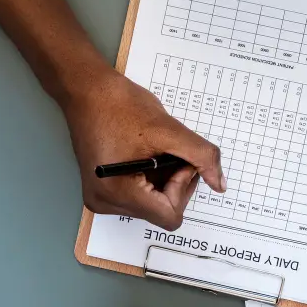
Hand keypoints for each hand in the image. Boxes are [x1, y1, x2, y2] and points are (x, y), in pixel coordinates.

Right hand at [61, 68, 225, 229]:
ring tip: (153, 151)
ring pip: (152, 206)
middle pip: (161, 213)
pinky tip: (144, 155)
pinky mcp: (102, 191)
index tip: (177, 158)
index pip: (169, 215)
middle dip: (174, 184)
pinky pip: (139, 198)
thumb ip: (201, 157)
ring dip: (163, 182)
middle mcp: (106, 203)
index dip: (181, 188)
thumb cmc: (121, 105)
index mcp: (118, 193)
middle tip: (169, 151)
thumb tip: (220, 184)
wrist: (86, 91)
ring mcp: (101, 199)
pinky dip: (150, 180)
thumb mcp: (169, 129)